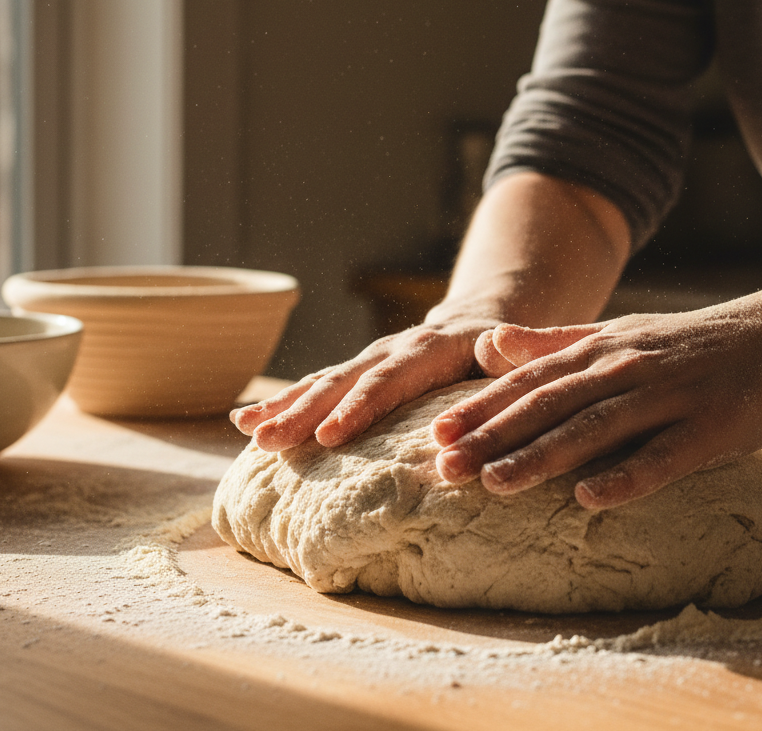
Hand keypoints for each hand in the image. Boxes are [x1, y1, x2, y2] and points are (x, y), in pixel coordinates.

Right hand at [230, 316, 497, 450]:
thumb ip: (511, 351)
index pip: (391, 380)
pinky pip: (315, 387)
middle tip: (269, 441)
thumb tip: (497, 346)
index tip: (329, 438)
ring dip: (284, 407)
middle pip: (344, 381)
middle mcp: (392, 351)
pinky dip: (281, 403)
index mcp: (431, 349)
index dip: (359, 408)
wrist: (481, 320)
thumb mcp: (516, 349)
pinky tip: (246, 423)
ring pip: (321, 383)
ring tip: (248, 431)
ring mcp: (370, 361)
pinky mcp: (355, 375)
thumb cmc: (505, 352)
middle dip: (304, 412)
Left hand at [432, 295, 761, 509]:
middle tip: (445, 467)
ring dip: (543, 456)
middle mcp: (627, 368)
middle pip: (551, 405)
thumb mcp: (618, 335)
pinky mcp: (711, 428)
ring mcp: (670, 397)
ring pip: (597, 428)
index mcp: (601, 349)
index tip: (435, 433)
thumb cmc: (686, 345)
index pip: (531, 380)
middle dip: (495, 436)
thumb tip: (490, 342)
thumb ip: (554, 344)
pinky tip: (590, 497)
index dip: (483, 407)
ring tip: (495, 484)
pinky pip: (665, 455)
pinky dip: (627, 475)